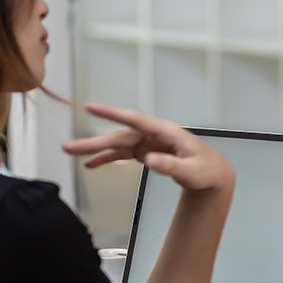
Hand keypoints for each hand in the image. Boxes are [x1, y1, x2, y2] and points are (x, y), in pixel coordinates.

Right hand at [63, 103, 234, 193]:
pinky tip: (92, 163)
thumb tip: (151, 160)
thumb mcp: (192, 172)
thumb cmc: (206, 171)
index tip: (92, 107)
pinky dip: (108, 157)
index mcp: (167, 132)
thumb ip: (171, 166)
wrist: (213, 175)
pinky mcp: (147, 151)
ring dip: (96, 148)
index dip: (113, 113)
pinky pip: (123, 153)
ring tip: (72, 152)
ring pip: (118, 143)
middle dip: (95, 141)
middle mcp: (156, 134)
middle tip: (69, 146)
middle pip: (121, 135)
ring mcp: (150, 142)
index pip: (136, 119)